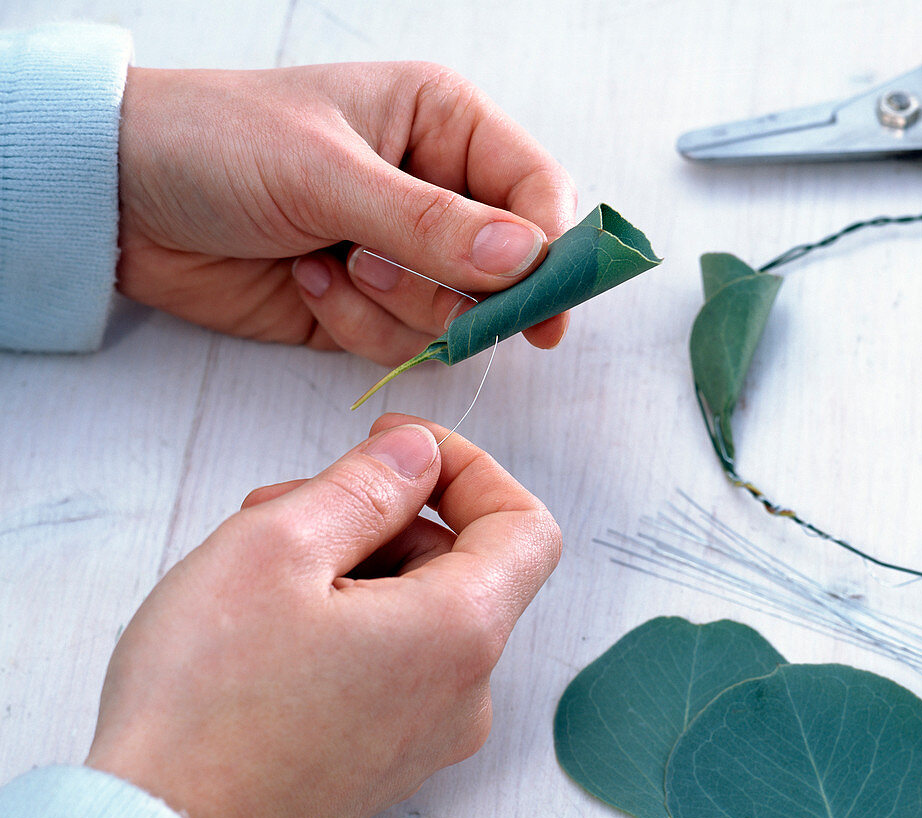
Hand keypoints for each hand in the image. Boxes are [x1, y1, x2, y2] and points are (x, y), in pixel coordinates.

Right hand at [84, 415, 561, 817]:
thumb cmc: (203, 703)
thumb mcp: (278, 546)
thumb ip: (367, 484)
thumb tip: (418, 454)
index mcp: (459, 634)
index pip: (524, 526)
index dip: (469, 469)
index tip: (404, 449)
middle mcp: (463, 693)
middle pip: (459, 564)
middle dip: (383, 516)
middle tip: (291, 508)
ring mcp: (426, 733)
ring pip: (418, 609)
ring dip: (354, 565)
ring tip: (262, 571)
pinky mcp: (386, 757)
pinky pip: (394, 660)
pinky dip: (349, 619)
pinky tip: (273, 622)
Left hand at [117, 64, 576, 363]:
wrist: (121, 199)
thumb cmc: (217, 143)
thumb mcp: (327, 171)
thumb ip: (431, 223)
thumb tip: (526, 259)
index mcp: (443, 124)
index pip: (536, 191)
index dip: (552, 252)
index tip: (545, 309)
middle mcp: (434, 190)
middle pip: (506, 270)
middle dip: (447, 287)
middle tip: (379, 267)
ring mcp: (403, 254)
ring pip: (455, 316)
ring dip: (391, 306)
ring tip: (327, 260)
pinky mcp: (369, 305)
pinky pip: (401, 342)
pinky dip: (355, 325)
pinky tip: (305, 278)